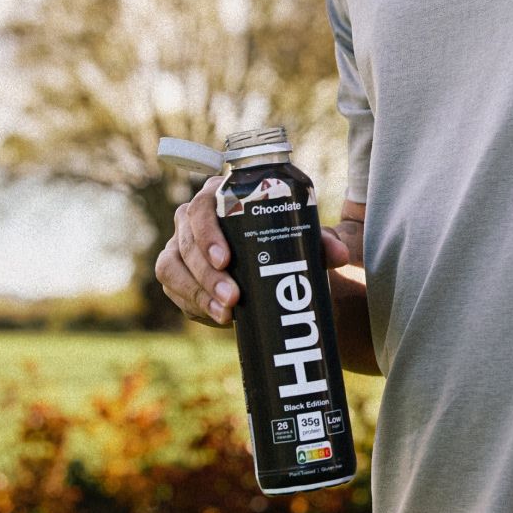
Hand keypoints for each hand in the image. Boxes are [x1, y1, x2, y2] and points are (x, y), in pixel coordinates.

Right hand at [154, 179, 358, 326]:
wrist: (274, 259)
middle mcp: (193, 216)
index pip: (202, 207)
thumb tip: (340, 256)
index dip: (208, 234)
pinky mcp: (176, 271)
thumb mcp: (303, 237)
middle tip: (234, 298)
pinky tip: (216, 316)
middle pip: (187, 242)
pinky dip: (193, 303)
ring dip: (197, 293)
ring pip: (172, 267)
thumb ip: (321, 242)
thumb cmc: (286, 237)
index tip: (226, 260)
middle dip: (207, 275)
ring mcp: (180, 243)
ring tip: (226, 314)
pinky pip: (173, 288)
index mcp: (221, 195)